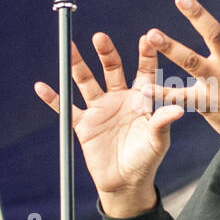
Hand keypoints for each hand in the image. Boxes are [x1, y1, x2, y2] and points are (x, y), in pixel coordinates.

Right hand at [34, 32, 184, 216]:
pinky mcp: (84, 124)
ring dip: (78, 66)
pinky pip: (67, 109)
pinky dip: (54, 99)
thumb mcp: (157, 141)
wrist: (125, 182)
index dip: (145, 55)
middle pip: (111, 69)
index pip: (143, 71)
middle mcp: (119, 98)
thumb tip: (177, 110)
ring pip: (87, 82)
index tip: (148, 37)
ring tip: (70, 48)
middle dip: (106, 53)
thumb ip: (162, 122)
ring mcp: (100, 109)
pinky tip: (41, 87)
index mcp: (140, 99)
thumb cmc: (147, 159)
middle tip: (100, 37)